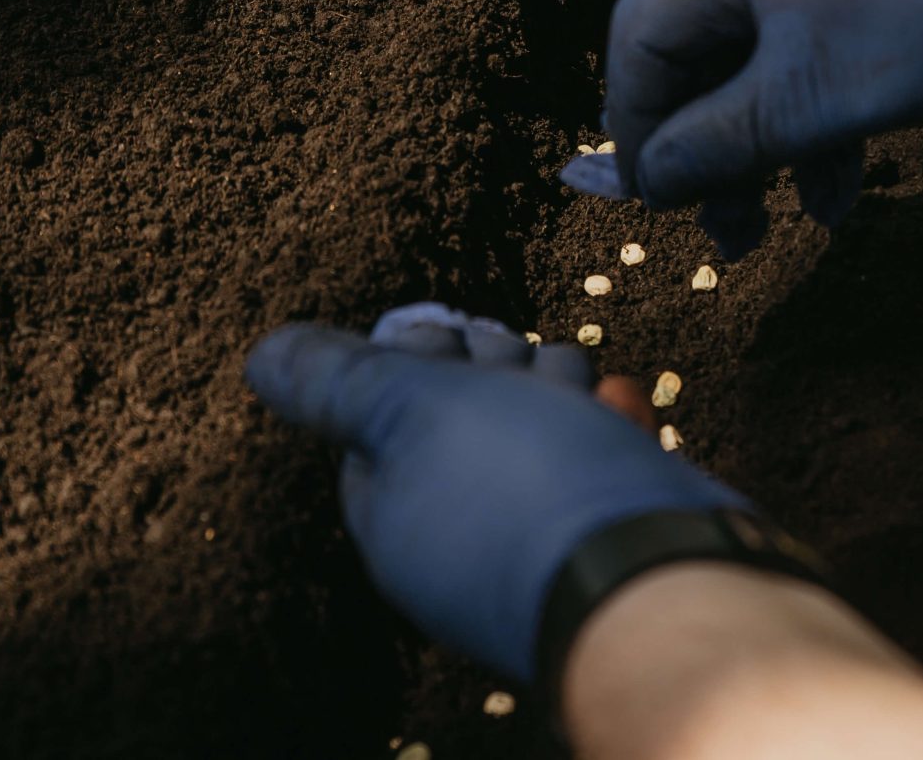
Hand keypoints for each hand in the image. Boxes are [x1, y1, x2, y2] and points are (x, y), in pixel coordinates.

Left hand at [245, 303, 744, 683]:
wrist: (659, 575)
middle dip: (493, 367)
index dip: (410, 364)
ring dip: (556, 384)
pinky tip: (616, 408)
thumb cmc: (524, 488)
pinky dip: (606, 419)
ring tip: (572, 395)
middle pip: (462, 411)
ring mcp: (540, 531)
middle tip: (511, 373)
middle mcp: (463, 534)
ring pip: (537, 418)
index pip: (378, 419)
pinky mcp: (607, 520)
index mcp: (398, 520)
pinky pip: (597, 448)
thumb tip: (262, 355)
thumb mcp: (409, 410)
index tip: (443, 346)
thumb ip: (334, 382)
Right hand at [563, 0, 922, 256]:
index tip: (664, 203)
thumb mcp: (821, 99)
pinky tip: (857, 166)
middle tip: (736, 232)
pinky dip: (825, 94)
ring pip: (768, 42)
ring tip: (816, 213)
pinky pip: (823, 23)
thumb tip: (653, 178)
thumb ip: (724, 143)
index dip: (637, 128)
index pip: (639, 36)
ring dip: (776, 133)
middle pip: (701, 42)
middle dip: (713, 144)